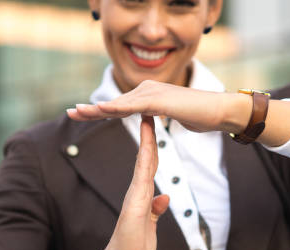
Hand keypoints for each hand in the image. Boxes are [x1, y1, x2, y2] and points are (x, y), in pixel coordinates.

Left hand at [67, 80, 250, 133]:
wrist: (219, 111)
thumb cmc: (200, 115)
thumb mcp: (173, 116)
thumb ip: (159, 116)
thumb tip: (154, 119)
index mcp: (149, 95)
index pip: (120, 106)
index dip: (100, 111)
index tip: (82, 114)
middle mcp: (147, 90)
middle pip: (114, 103)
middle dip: (92, 109)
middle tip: (70, 112)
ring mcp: (152, 93)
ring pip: (120, 104)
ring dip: (98, 109)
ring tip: (78, 112)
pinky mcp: (159, 100)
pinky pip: (133, 106)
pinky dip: (116, 108)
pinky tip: (101, 111)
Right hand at [98, 115, 169, 249]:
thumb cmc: (135, 248)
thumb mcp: (151, 225)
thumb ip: (155, 210)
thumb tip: (165, 197)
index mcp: (142, 194)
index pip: (149, 164)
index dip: (153, 145)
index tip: (155, 126)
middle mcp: (138, 190)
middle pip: (146, 157)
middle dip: (148, 134)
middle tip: (149, 110)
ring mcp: (135, 194)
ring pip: (143, 161)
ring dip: (147, 139)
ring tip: (147, 117)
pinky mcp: (134, 202)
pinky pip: (142, 175)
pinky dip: (145, 158)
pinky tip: (148, 144)